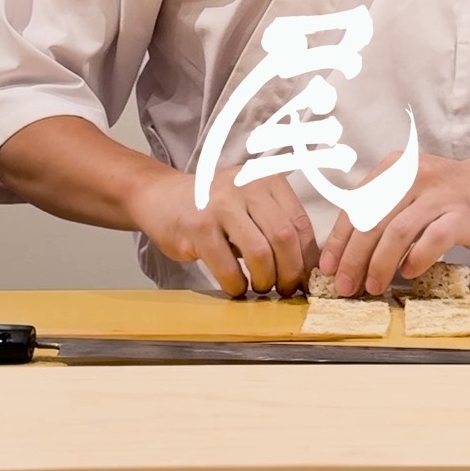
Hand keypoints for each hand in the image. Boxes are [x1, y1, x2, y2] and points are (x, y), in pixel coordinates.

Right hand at [130, 164, 319, 297]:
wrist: (161, 197)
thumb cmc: (212, 207)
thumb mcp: (249, 202)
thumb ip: (276, 224)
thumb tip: (307, 268)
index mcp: (267, 180)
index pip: (300, 223)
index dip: (308, 258)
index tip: (306, 279)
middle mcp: (247, 187)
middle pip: (285, 238)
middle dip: (290, 273)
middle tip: (286, 289)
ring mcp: (221, 206)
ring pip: (261, 253)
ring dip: (265, 280)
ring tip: (260, 288)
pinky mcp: (199, 227)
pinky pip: (229, 267)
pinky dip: (237, 285)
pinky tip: (236, 288)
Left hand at [318, 150, 469, 296]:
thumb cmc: (447, 194)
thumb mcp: (410, 189)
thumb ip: (382, 210)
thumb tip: (347, 252)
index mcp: (393, 168)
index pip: (356, 205)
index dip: (340, 239)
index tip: (329, 266)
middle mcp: (413, 176)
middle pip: (373, 220)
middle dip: (354, 257)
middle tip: (345, 285)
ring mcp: (439, 194)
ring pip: (398, 232)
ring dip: (381, 264)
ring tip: (373, 286)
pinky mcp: (462, 214)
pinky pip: (433, 241)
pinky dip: (416, 260)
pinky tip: (409, 273)